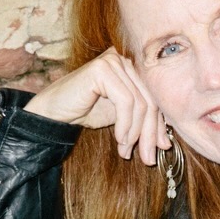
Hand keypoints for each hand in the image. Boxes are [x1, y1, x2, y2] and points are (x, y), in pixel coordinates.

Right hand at [24, 48, 170, 164]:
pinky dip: (125, 125)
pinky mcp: (103, 68)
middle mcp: (125, 59)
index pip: (155, 98)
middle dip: (149, 134)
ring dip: (135, 133)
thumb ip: (143, 124)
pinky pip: (125, 101)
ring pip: (140, 103)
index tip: (161, 149)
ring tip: (126, 150)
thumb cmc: (86, 111)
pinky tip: (119, 139)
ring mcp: (114, 60)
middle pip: (150, 100)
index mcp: (133, 67)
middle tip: (148, 159)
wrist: (53, 112)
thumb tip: (166, 143)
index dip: (159, 126)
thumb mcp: (122, 120)